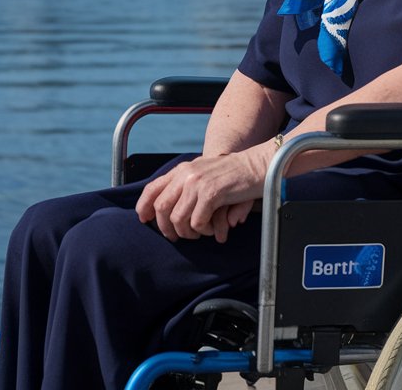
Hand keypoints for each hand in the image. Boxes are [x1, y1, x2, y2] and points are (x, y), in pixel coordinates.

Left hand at [136, 148, 266, 242]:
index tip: (144, 220)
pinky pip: (198, 223)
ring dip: (188, 232)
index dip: (144, 206)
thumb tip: (164, 210)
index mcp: (182, 169)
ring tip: (200, 233)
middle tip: (177, 237)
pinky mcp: (212, 194)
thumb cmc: (233, 174)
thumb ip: (185, 185)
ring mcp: (198, 183)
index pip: (152, 188)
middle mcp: (186, 174)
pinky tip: (214, 229)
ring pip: (178, 219)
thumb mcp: (204, 173)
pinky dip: (205, 231)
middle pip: (161, 208)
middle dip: (166, 228)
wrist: (257, 165)